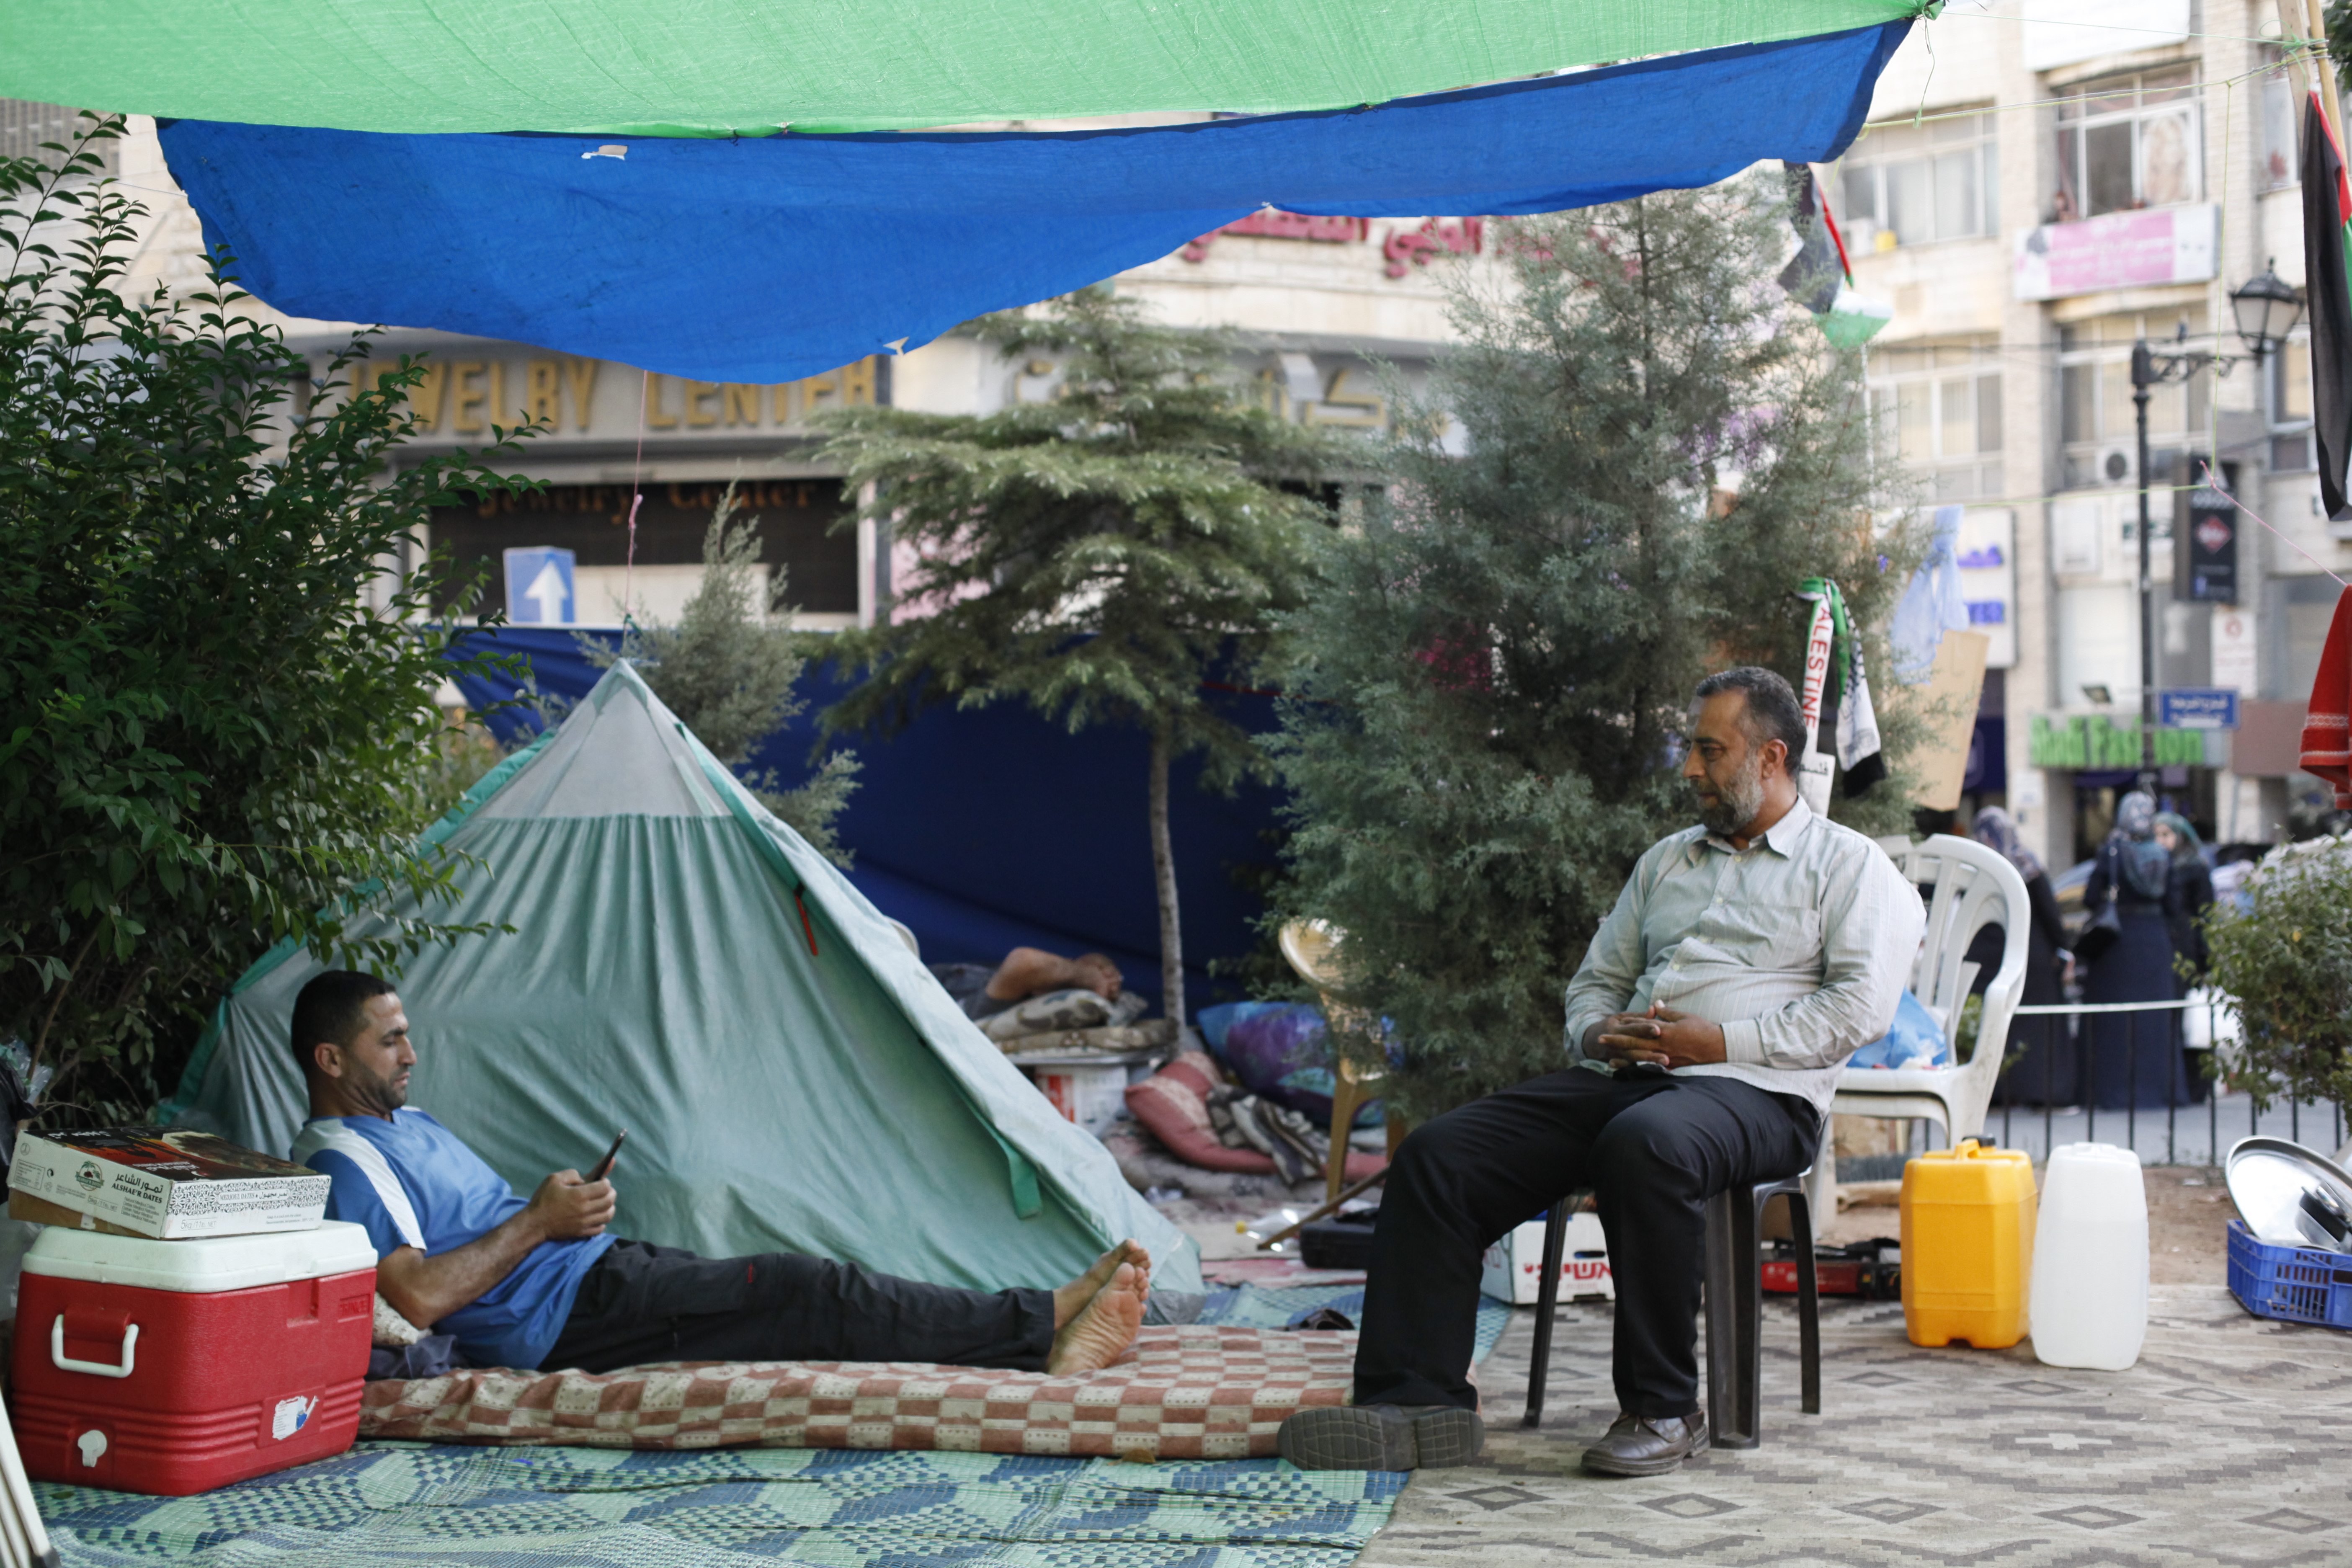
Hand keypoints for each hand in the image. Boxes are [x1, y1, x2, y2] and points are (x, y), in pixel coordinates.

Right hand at [527, 1169, 615, 1239]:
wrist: (534, 1224)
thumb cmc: (543, 1200)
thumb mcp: (553, 1179)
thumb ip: (571, 1174)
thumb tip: (584, 1178)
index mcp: (579, 1195)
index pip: (604, 1187)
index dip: (606, 1182)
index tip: (602, 1181)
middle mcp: (584, 1209)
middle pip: (609, 1200)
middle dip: (611, 1193)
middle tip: (606, 1190)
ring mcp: (584, 1223)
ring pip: (608, 1215)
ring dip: (610, 1207)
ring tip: (605, 1203)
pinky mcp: (581, 1232)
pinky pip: (600, 1228)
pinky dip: (603, 1221)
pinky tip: (598, 1216)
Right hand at [1588, 1011, 1667, 1067]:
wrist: (1589, 1041)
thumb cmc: (1610, 1026)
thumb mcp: (1620, 1018)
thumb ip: (1638, 1016)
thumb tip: (1654, 1009)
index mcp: (1617, 1027)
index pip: (1633, 1027)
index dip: (1645, 1028)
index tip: (1658, 1029)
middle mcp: (1616, 1042)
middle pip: (1635, 1044)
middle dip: (1650, 1049)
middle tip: (1665, 1051)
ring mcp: (1616, 1054)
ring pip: (1634, 1057)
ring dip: (1649, 1059)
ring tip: (1665, 1061)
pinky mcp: (1617, 1063)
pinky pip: (1630, 1066)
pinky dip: (1641, 1069)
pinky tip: (1655, 1070)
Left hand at [1595, 1007, 1726, 1069]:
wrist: (1717, 1046)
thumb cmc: (1702, 1029)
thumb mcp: (1683, 1016)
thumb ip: (1667, 1012)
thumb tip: (1655, 1003)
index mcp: (1665, 1030)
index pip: (1641, 1026)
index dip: (1627, 1025)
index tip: (1613, 1023)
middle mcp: (1663, 1045)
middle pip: (1635, 1043)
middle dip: (1617, 1041)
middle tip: (1600, 1040)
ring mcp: (1666, 1056)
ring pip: (1641, 1057)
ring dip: (1624, 1057)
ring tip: (1609, 1059)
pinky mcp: (1671, 1065)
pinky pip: (1651, 1066)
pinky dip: (1639, 1067)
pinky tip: (1631, 1069)